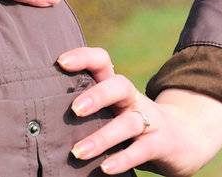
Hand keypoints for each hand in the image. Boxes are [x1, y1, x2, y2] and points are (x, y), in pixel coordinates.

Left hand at [56, 46, 221, 175]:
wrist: (184, 140)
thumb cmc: (131, 123)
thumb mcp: (113, 109)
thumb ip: (86, 107)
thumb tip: (38, 114)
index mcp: (117, 87)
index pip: (102, 61)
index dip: (83, 56)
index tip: (60, 62)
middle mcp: (133, 99)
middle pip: (119, 86)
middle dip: (97, 96)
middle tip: (73, 110)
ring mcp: (150, 120)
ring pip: (128, 123)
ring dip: (102, 138)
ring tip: (77, 152)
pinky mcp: (161, 144)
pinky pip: (142, 150)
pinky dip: (123, 159)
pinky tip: (105, 168)